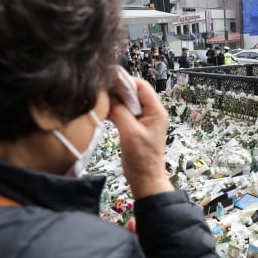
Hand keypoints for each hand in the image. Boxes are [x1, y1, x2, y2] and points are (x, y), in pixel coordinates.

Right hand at [110, 76, 173, 198]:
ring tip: (101, 99)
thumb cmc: (142, 158)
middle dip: (118, 89)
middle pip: (135, 92)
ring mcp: (145, 120)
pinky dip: (116, 109)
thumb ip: (120, 111)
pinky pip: (126, 112)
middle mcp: (152, 113)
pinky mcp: (137, 127)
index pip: (142, 86)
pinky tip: (105, 111)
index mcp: (156, 111)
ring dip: (116, 100)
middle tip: (101, 89)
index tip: (108, 79)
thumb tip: (110, 95)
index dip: (125, 80)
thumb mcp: (129, 132)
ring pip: (129, 102)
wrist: (145, 178)